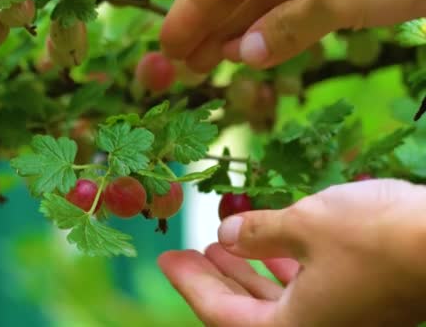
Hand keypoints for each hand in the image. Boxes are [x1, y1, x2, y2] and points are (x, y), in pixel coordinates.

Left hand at [159, 179, 425, 325]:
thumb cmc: (377, 235)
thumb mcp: (304, 225)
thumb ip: (258, 234)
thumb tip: (226, 237)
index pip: (220, 312)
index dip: (188, 282)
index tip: (166, 259)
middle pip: (245, 311)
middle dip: (214, 279)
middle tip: (187, 254)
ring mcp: (340, 319)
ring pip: (276, 300)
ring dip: (246, 272)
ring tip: (220, 245)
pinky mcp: (360, 302)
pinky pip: (304, 289)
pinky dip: (281, 268)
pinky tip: (271, 245)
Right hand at [160, 0, 425, 70]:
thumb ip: (291, 22)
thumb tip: (244, 55)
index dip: (191, 12)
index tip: (167, 48)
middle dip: (210, 24)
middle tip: (183, 65)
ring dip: (240, 30)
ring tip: (211, 65)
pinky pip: (302, 1)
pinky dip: (280, 27)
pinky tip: (255, 52)